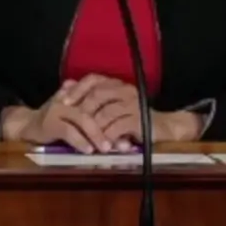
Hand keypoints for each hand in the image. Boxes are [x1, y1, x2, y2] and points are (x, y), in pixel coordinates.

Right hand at [0, 88, 112, 152]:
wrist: (26, 125)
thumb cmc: (57, 122)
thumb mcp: (78, 118)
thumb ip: (98, 121)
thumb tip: (123, 131)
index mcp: (80, 93)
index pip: (102, 102)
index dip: (116, 117)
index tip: (129, 133)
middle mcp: (71, 97)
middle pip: (96, 110)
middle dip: (110, 128)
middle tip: (123, 143)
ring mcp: (59, 108)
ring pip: (83, 120)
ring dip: (97, 135)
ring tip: (107, 148)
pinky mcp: (50, 122)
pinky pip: (68, 131)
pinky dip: (80, 141)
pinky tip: (88, 150)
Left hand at [61, 74, 203, 145]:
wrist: (162, 128)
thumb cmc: (133, 119)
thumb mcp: (112, 108)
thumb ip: (94, 100)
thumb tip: (68, 87)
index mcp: (117, 84)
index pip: (93, 80)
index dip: (77, 89)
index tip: (63, 101)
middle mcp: (125, 90)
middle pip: (98, 94)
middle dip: (82, 108)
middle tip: (70, 120)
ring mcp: (133, 104)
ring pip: (106, 112)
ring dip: (93, 127)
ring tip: (83, 137)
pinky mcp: (139, 120)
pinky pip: (118, 127)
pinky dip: (107, 136)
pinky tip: (100, 145)